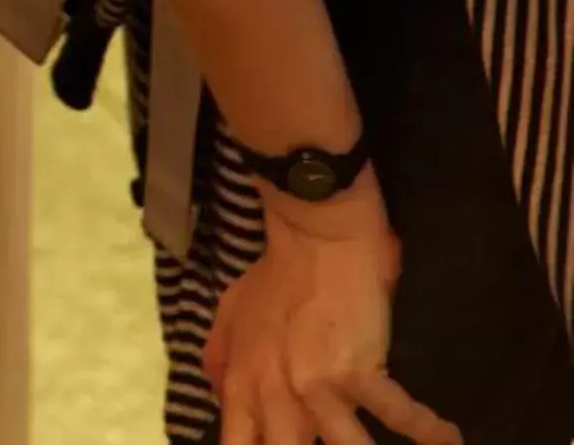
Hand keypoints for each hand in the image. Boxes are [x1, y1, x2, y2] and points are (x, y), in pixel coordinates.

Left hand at [205, 191, 456, 444]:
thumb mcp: (231, 315)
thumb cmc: (274, 276)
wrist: (315, 242)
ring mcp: (317, 385)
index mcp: (243, 382)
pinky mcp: (358, 370)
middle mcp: (276, 392)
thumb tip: (220, 392)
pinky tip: (448, 438)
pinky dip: (427, 429)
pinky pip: (398, 413)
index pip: (238, 441)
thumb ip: (223, 358)